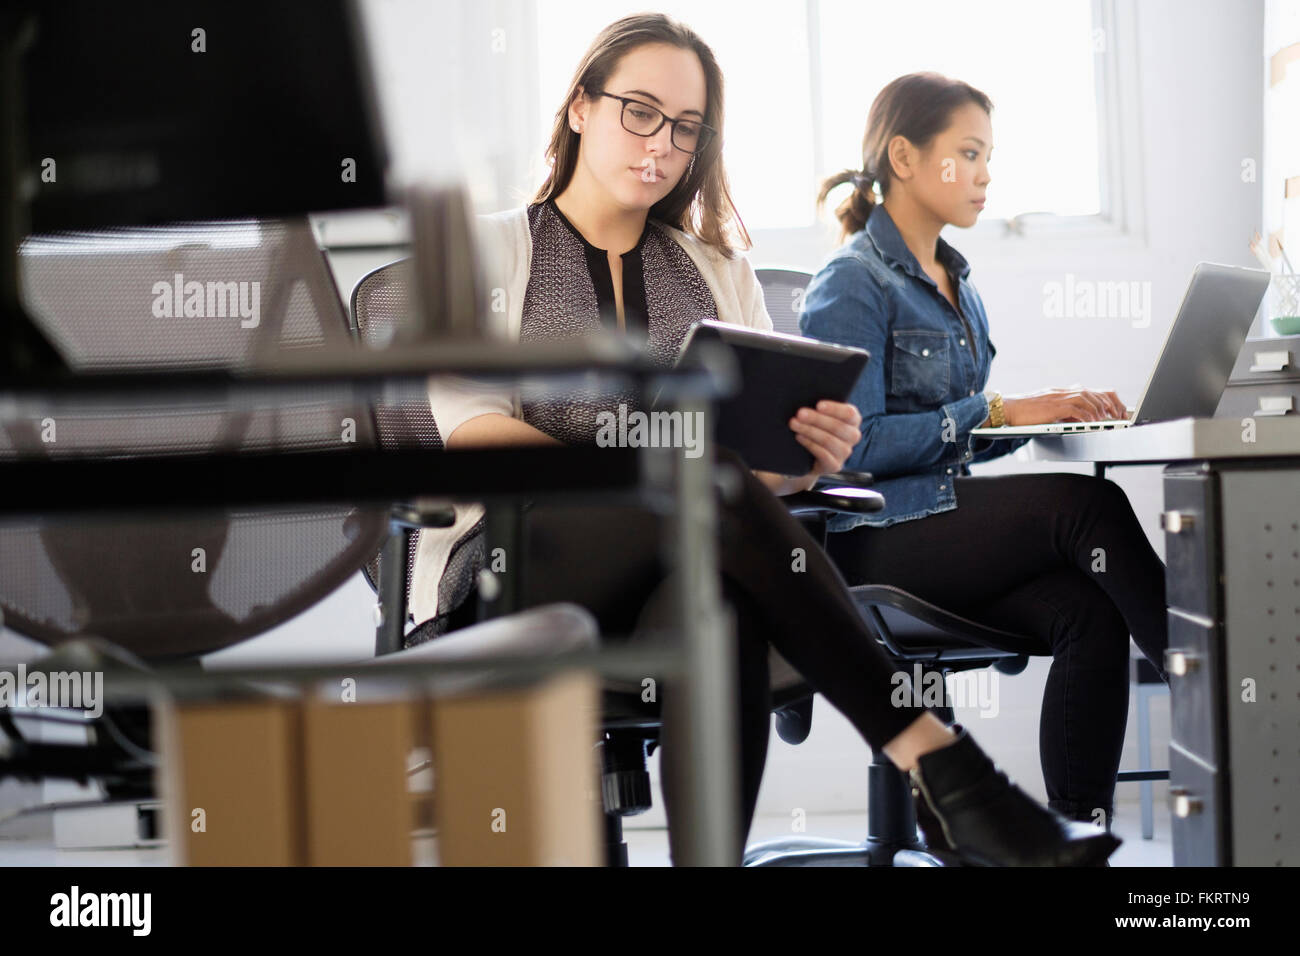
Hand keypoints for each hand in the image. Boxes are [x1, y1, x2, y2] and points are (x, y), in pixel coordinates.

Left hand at [787, 400, 862, 488]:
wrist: (807, 454)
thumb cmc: (815, 426)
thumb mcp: (820, 414)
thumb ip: (820, 407)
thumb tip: (806, 394)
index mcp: (853, 420)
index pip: (850, 414)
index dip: (835, 409)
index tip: (818, 405)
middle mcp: (853, 436)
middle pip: (837, 427)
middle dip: (816, 419)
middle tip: (799, 413)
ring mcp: (845, 452)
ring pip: (829, 440)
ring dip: (809, 430)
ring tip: (794, 424)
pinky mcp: (835, 465)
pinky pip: (823, 454)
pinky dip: (809, 444)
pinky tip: (799, 437)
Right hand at [1002, 387, 1126, 425]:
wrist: (1008, 409)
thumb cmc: (1026, 412)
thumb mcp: (1049, 411)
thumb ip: (1064, 412)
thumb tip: (1081, 419)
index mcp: (1064, 392)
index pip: (1093, 391)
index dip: (1109, 400)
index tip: (1118, 410)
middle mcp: (1064, 392)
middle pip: (1095, 392)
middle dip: (1111, 404)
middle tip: (1119, 416)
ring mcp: (1058, 397)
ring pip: (1087, 398)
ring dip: (1100, 409)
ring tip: (1107, 419)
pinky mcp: (1053, 406)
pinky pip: (1075, 408)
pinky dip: (1086, 415)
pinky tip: (1092, 422)